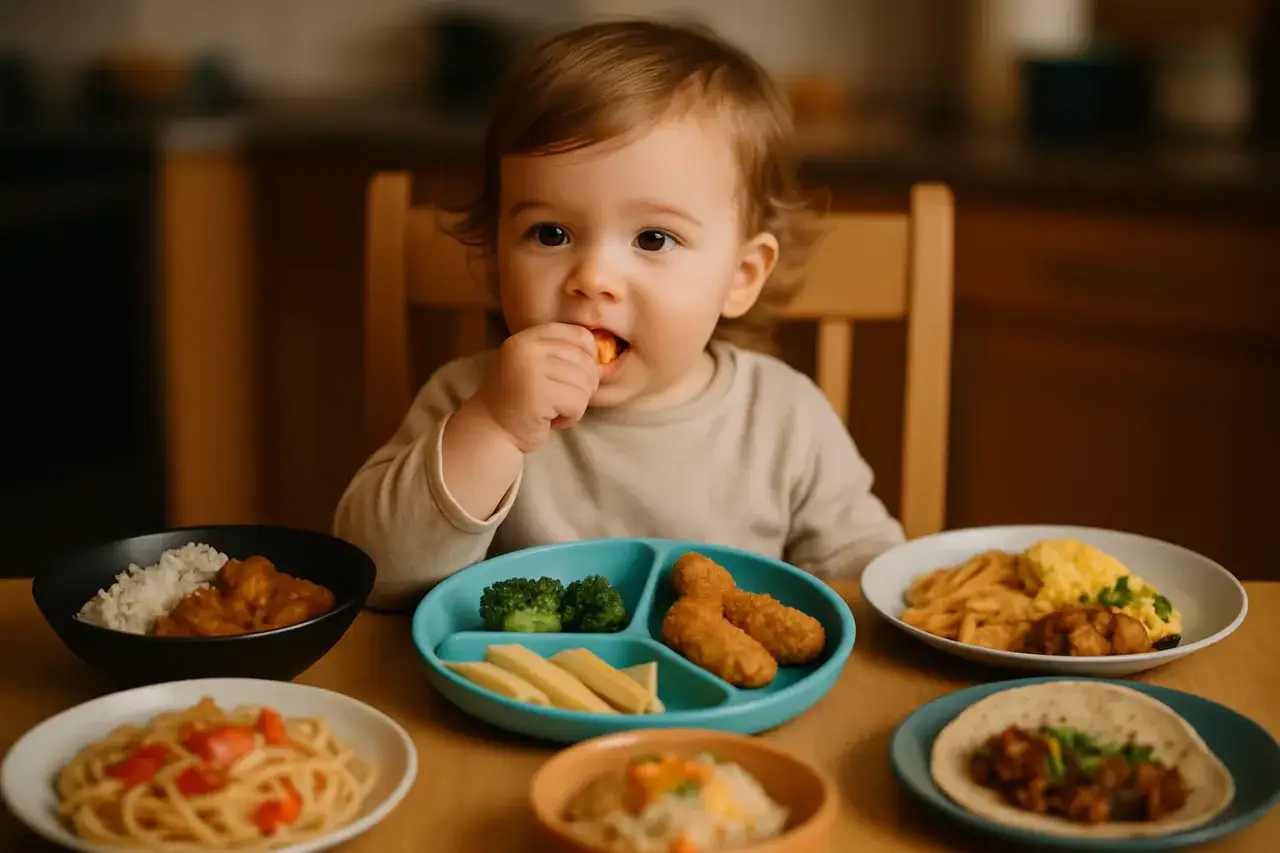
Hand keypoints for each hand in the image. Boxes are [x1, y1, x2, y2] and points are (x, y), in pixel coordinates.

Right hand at [466, 323, 598, 452]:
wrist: (490, 430)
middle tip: (564, 401)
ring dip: (576, 404)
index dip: (589, 357)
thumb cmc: (519, 402)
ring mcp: (532, 369)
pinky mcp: (539, 394)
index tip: (578, 377)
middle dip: (584, 386)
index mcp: (528, 337)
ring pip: (584, 383)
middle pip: (585, 360)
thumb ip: (564, 358)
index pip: (579, 334)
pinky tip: (552, 420)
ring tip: (554, 411)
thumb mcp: (537, 368)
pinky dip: (571, 417)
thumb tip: (607, 363)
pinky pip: (578, 402)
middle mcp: (528, 348)